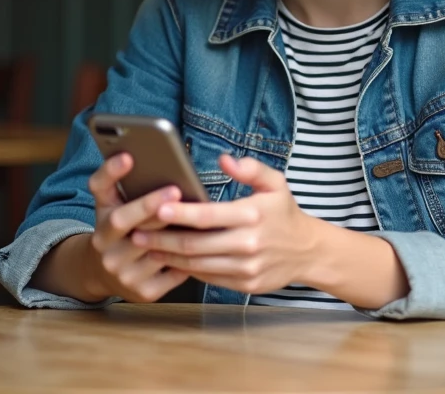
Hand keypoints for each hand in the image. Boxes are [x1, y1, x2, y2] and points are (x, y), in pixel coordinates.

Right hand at [81, 153, 191, 301]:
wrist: (102, 273)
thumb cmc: (118, 228)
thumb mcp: (111, 204)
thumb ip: (117, 181)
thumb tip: (137, 154)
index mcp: (101, 219)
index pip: (100, 192)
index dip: (112, 173)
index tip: (128, 156)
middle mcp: (106, 247)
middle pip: (127, 222)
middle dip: (151, 205)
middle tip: (175, 189)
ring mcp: (123, 273)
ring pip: (155, 249)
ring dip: (177, 233)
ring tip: (200, 217)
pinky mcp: (143, 293)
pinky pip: (172, 273)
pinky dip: (189, 259)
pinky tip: (205, 245)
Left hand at [131, 154, 320, 294]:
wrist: (307, 252)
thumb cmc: (284, 213)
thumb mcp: (275, 183)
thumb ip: (251, 168)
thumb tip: (224, 160)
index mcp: (253, 214)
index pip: (208, 215)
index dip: (181, 213)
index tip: (157, 208)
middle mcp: (248, 244)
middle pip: (195, 244)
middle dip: (162, 239)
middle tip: (136, 233)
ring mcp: (245, 267)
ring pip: (197, 264)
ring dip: (168, 256)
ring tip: (146, 246)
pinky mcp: (243, 285)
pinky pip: (208, 277)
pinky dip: (186, 269)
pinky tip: (170, 260)